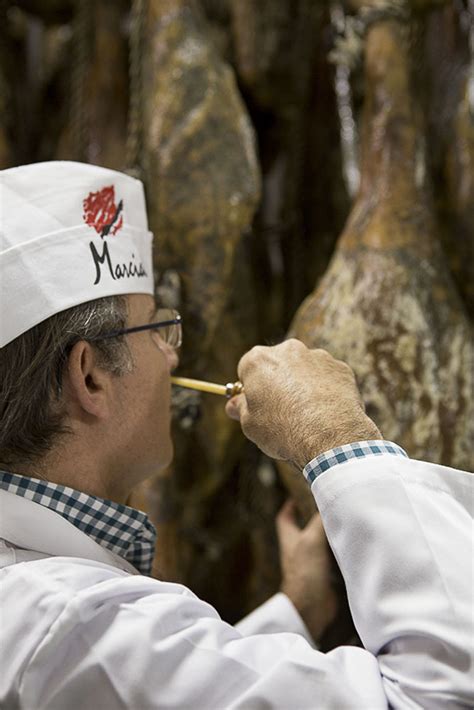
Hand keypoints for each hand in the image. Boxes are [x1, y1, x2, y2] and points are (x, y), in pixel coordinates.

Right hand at [226, 340, 380, 467]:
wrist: (329, 437)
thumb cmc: (283, 430)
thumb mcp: (250, 424)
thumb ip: (241, 408)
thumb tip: (234, 404)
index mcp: (259, 360)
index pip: (247, 368)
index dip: (250, 387)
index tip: (255, 403)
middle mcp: (288, 350)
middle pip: (277, 364)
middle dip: (277, 383)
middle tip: (280, 411)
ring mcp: (317, 357)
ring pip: (304, 370)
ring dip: (302, 385)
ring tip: (306, 416)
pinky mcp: (340, 368)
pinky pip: (328, 378)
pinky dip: (325, 391)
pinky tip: (325, 413)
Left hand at [277, 499, 336, 641]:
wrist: (312, 607)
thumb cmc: (305, 572)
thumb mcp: (311, 539)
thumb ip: (321, 520)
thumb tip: (332, 501)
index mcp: (290, 538)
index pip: (286, 517)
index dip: (291, 505)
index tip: (300, 495)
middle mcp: (300, 549)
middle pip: (306, 528)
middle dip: (317, 517)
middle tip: (332, 505)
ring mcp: (313, 563)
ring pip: (323, 542)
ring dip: (333, 534)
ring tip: (348, 520)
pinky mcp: (327, 575)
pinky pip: (336, 558)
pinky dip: (344, 551)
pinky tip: (355, 544)